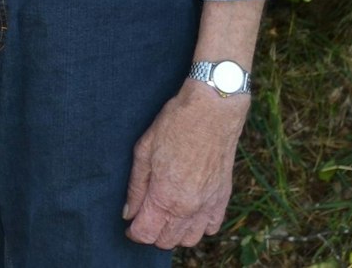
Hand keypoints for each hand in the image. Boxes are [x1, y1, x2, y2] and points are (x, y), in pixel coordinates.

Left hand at [121, 80, 249, 247]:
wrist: (212, 110)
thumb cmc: (174, 126)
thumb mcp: (143, 152)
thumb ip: (135, 188)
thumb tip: (128, 212)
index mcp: (165, 196)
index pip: (145, 234)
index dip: (133, 232)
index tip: (129, 224)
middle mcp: (188, 207)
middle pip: (166, 241)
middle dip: (152, 233)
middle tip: (145, 215)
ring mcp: (208, 204)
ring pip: (189, 239)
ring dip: (175, 233)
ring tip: (166, 215)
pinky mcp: (223, 197)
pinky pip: (211, 227)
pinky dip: (198, 226)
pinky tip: (188, 211)